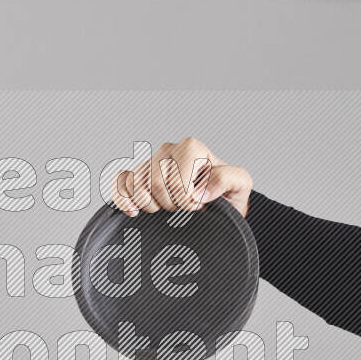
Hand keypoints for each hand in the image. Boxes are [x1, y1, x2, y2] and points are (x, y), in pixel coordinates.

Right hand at [110, 137, 252, 217]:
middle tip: (186, 209)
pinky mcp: (137, 177)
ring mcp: (150, 163)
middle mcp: (168, 150)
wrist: (219, 209)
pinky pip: (120, 182)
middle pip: (155, 184)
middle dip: (171, 205)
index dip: (186, 199)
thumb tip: (200, 189)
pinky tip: (134, 212)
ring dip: (151, 205)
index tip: (199, 205)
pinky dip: (122, 198)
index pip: (176, 179)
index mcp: (191, 148)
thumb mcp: (240, 185)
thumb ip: (227, 178)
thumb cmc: (228, 196)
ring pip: (136, 186)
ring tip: (168, 208)